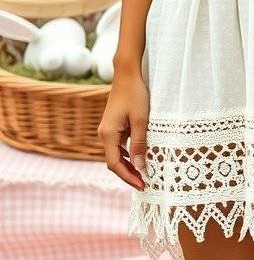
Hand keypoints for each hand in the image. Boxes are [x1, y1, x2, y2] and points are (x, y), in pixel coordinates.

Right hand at [97, 71, 149, 190]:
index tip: (142, 185)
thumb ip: (140, 144)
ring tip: (143, 174)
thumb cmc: (135, 94)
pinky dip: (127, 155)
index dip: (128, 177)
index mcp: (108, 134)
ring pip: (116, 154)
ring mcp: (107, 130)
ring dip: (128, 165)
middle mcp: (104, 134)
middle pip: (114, 162)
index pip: (115, 164)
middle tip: (144, 184)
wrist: (127, 74)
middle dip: (128, 174)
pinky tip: (139, 158)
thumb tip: (140, 167)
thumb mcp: (141, 120)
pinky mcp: (113, 125)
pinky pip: (118, 146)